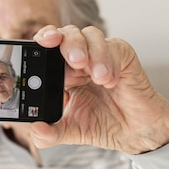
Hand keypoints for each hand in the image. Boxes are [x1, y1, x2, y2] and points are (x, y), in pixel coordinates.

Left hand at [30, 25, 168, 153]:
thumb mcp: (69, 131)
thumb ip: (49, 134)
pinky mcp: (121, 55)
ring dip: (90, 51)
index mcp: (60, 71)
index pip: (46, 46)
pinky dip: (109, 62)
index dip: (42, 40)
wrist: (133, 132)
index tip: (40, 44)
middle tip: (73, 61)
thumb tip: (35, 130)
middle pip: (66, 34)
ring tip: (94, 75)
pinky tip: (110, 81)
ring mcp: (99, 54)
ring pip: (89, 34)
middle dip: (66, 42)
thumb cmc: (101, 124)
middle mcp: (78, 58)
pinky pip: (113, 46)